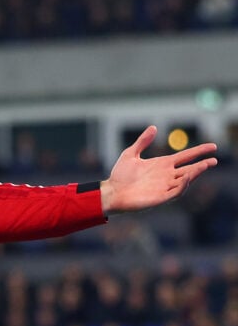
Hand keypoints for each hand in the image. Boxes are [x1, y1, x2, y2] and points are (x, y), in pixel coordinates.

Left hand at [101, 125, 216, 213]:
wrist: (111, 192)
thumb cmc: (120, 175)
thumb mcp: (131, 154)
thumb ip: (142, 141)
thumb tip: (153, 127)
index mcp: (162, 165)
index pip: (185, 157)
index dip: (199, 151)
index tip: (212, 146)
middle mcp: (167, 176)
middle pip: (189, 169)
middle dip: (202, 165)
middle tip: (214, 160)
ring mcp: (165, 187)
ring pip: (185, 180)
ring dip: (195, 174)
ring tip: (204, 166)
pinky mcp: (160, 198)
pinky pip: (176, 192)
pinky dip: (183, 185)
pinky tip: (186, 177)